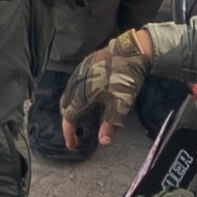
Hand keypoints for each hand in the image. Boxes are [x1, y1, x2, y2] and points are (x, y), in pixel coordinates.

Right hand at [62, 27, 157, 149]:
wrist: (131, 50)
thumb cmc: (126, 78)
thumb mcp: (121, 104)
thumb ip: (110, 124)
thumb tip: (103, 142)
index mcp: (82, 95)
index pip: (69, 119)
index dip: (69, 134)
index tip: (73, 146)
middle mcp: (76, 84)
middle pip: (66, 108)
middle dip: (69, 124)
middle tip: (76, 136)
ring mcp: (79, 73)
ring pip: (68, 96)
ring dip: (71, 110)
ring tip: (79, 121)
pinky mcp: (84, 66)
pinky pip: (74, 86)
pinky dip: (75, 98)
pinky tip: (85, 101)